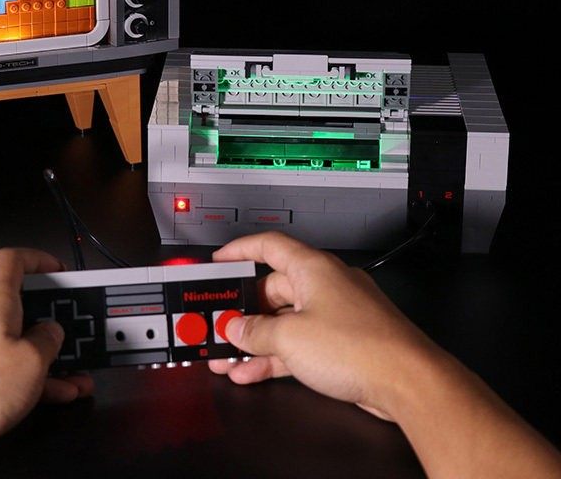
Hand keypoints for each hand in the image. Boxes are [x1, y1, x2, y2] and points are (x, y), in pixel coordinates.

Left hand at [0, 248, 92, 477]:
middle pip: (15, 309)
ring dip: (41, 362)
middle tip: (76, 341)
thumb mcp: (30, 363)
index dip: (37, 260)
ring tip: (72, 383)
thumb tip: (50, 330)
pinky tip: (47, 400)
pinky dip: (19, 380)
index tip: (59, 272)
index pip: (11, 261)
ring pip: (7, 345)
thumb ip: (47, 341)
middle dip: (49, 328)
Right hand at [208, 231, 437, 419]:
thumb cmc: (361, 346)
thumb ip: (256, 332)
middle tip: (220, 325)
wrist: (408, 382)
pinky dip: (277, 355)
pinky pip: (300, 343)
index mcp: (312, 267)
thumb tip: (238, 329)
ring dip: (256, 340)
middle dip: (244, 311)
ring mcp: (336, 314)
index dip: (240, 251)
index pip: (268, 246)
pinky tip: (254, 371)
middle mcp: (325, 284)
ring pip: (285, 321)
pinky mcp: (344, 342)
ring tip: (229, 357)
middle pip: (273, 289)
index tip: (220, 262)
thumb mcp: (290, 338)